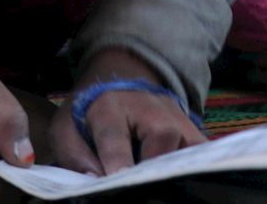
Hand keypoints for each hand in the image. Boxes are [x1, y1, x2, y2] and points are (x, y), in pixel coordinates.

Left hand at [48, 49, 204, 175]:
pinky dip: (193, 165)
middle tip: (140, 190)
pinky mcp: (192, 124)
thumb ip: (74, 156)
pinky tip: (180, 180)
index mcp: (109, 107)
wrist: (122, 76)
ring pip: (187, 144)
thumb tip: (93, 182)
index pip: (115, 136)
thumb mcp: (66, 128)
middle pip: (162, 137)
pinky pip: (201, 149)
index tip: (118, 178)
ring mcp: (175, 114)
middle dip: (152, 169)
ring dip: (175, 168)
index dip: (118, 160)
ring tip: (159, 187)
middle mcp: (148, 107)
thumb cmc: (90, 110)